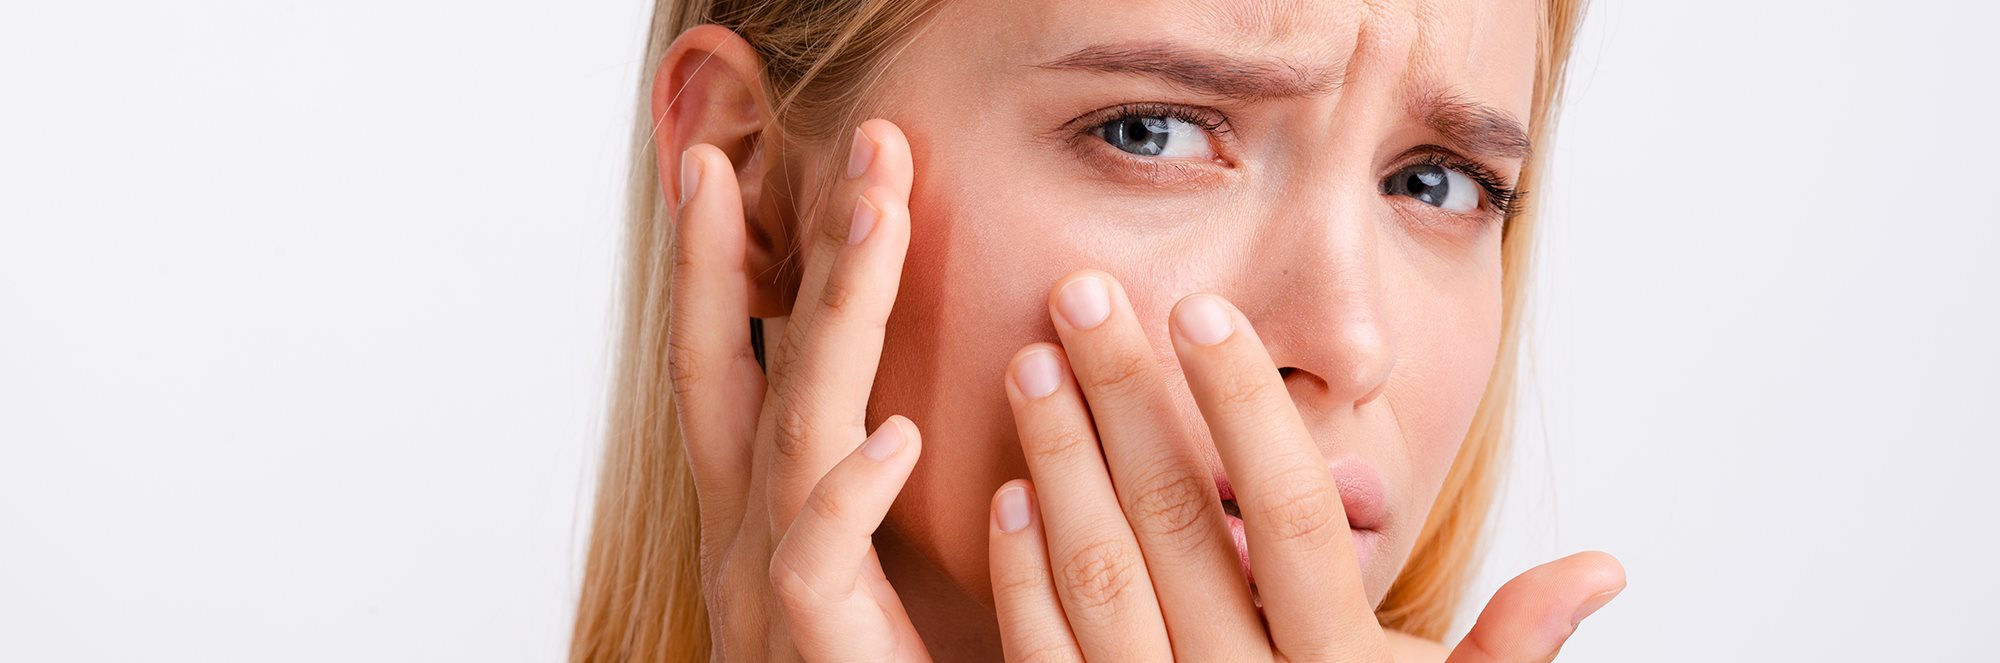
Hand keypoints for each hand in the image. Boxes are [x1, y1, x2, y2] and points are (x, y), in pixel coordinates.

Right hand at [670, 119, 929, 660]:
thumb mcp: (885, 571)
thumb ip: (895, 493)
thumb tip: (935, 403)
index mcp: (763, 507)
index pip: (731, 359)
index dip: (718, 261)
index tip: (722, 161)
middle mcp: (746, 532)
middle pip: (747, 360)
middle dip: (779, 240)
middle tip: (851, 142)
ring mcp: (766, 586)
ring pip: (792, 426)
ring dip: (838, 313)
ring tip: (878, 213)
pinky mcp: (808, 643)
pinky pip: (818, 559)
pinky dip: (849, 491)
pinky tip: (895, 433)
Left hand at [986, 272, 1624, 660]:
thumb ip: (1508, 654)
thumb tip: (1603, 570)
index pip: (1294, 518)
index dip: (1244, 412)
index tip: (1201, 312)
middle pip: (1177, 526)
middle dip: (1124, 401)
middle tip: (1081, 294)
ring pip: (1103, 580)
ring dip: (1061, 465)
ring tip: (1033, 362)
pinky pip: (1044, 658)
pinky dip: (1023, 578)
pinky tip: (1006, 495)